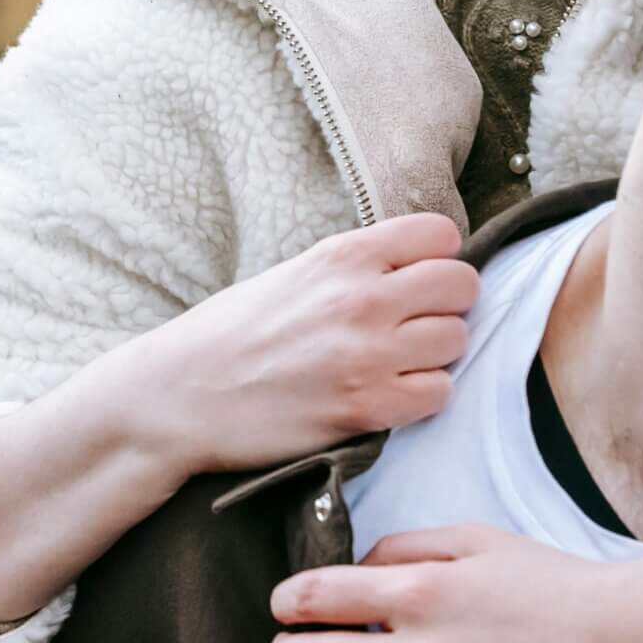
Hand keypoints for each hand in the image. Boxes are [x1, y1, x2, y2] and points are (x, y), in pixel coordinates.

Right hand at [124, 214, 474, 474]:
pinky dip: (422, 396)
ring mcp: (367, 354)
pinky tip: (391, 395)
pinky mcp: (366, 407)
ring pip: (456, 340)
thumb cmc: (229, 335)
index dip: (438, 257)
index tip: (419, 278)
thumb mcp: (293, 275)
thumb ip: (354, 267)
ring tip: (400, 362)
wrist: (180, 396)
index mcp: (342, 255)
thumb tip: (414, 267)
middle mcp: (361, 297)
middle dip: (448, 305)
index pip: (440, 234)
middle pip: (462, 285)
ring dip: (436, 354)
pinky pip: (439, 393)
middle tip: (417, 324)